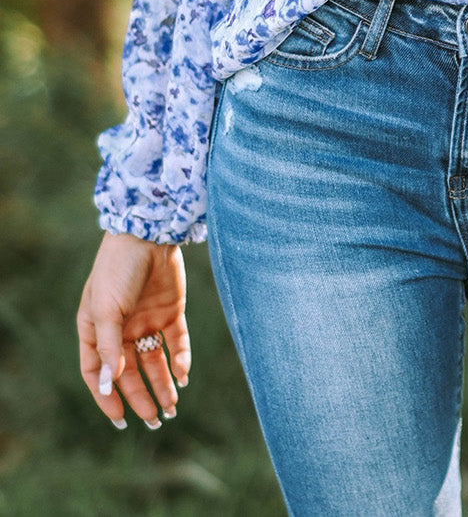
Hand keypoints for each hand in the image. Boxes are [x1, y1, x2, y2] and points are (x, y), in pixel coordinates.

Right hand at [77, 231, 190, 429]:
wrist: (149, 233)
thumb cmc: (118, 269)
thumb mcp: (106, 309)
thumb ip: (109, 347)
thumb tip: (109, 385)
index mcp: (96, 329)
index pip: (98, 373)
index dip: (107, 397)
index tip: (120, 419)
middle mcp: (121, 329)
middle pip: (130, 372)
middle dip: (141, 397)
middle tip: (154, 421)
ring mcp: (146, 320)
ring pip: (154, 361)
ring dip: (162, 384)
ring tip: (171, 408)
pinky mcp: (170, 311)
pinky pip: (175, 342)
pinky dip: (180, 359)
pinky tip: (183, 375)